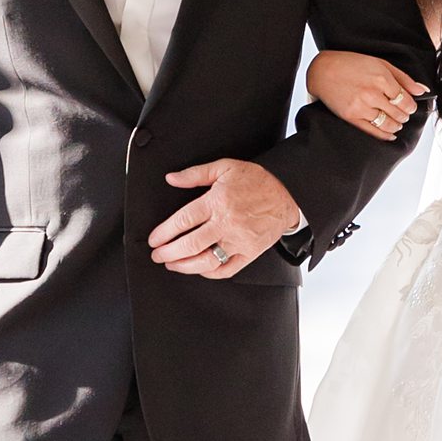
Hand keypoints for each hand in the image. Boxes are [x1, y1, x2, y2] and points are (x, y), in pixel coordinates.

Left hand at [151, 160, 302, 279]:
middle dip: (168, 253)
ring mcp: (238, 241)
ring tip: (172, 264)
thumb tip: (171, 178)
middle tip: (157, 255)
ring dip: (185, 266)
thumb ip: (195, 174)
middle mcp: (226, 224)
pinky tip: (199, 269)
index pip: (183, 221)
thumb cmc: (256, 181)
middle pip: (190, 244)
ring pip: (206, 261)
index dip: (164, 232)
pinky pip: (227, 269)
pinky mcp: (249, 252)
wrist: (287, 195)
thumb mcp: (225, 167)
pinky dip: (210, 273)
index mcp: (217, 202)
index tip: (154, 240)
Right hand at [307, 50, 422, 141]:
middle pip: (398, 113)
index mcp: (381, 78)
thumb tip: (423, 90)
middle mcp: (372, 94)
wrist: (323, 70)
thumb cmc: (352, 64)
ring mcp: (361, 107)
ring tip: (397, 122)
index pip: (405, 101)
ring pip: (387, 124)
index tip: (410, 107)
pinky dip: (385, 135)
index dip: (411, 106)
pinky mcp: (351, 117)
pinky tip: (390, 134)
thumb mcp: (380, 64)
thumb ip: (403, 78)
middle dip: (404, 116)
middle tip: (403, 114)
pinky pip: (373, 131)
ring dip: (396, 125)